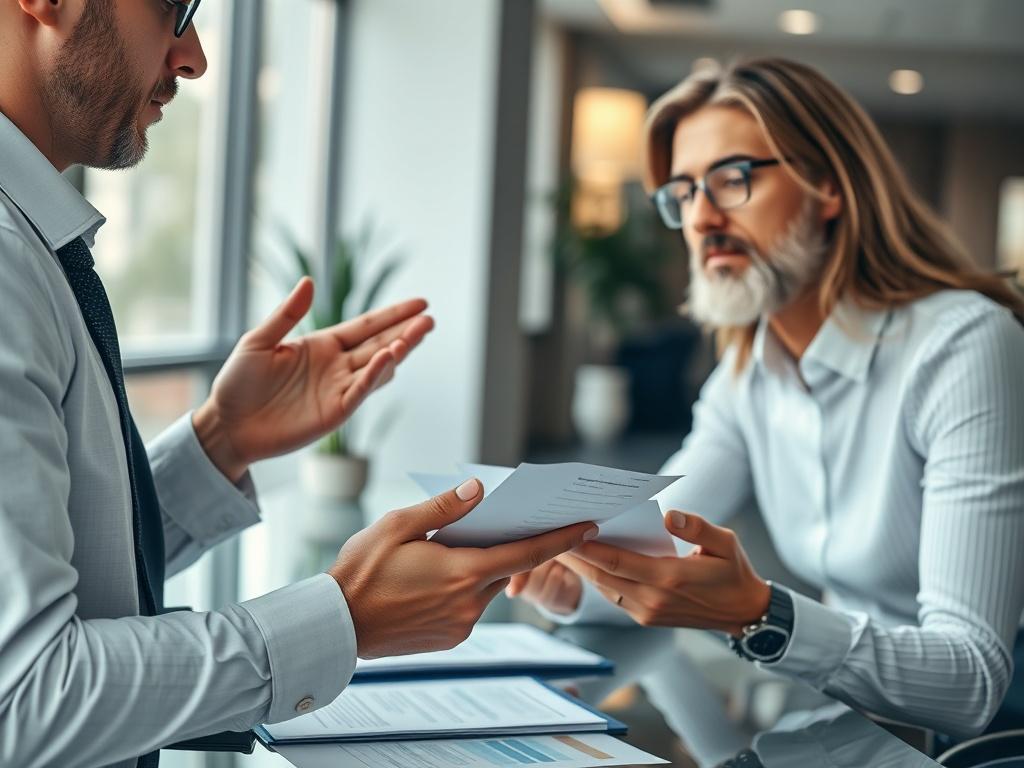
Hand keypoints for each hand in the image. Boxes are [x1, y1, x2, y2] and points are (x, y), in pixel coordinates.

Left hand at [193, 278, 432, 480]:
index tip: (420, 303)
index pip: (366, 326)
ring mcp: (339, 390)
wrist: (228, 424)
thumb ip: (287, 315)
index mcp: (322, 345)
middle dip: (406, 331)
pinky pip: (361, 391)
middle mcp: (337, 366)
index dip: (392, 315)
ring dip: (398, 351)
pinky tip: (389, 357)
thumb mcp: (258, 341)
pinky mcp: (335, 413)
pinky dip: (376, 374)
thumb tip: (309, 282)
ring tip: (416, 334)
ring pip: (378, 367)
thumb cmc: (238, 383)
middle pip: (380, 344)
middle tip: (430, 318)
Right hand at [329, 478, 598, 657]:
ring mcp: (462, 626)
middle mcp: (470, 604)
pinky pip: (470, 607)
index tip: (588, 527)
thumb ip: (445, 507)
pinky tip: (435, 579)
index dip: (561, 540)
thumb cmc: (361, 571)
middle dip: (505, 545)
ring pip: (487, 588)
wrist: (336, 626)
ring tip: (447, 551)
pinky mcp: (451, 639)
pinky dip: (463, 589)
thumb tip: (480, 488)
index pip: (526, 554)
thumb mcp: (397, 526)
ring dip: (478, 568)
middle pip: (505, 568)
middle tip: (497, 523)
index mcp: (463, 573)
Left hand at [559, 510, 769, 635]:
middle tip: (549, 535)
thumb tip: (671, 515)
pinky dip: (597, 579)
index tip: (567, 531)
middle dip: (574, 557)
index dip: (589, 548)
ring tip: (559, 545)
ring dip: (581, 569)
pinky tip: (585, 562)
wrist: (743, 614)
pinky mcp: (645, 617)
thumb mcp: (726, 543)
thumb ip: (698, 528)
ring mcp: (647, 612)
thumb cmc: (733, 572)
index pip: (617, 562)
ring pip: (603, 588)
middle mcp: (652, 599)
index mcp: (669, 579)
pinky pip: (613, 596)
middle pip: (602, 576)